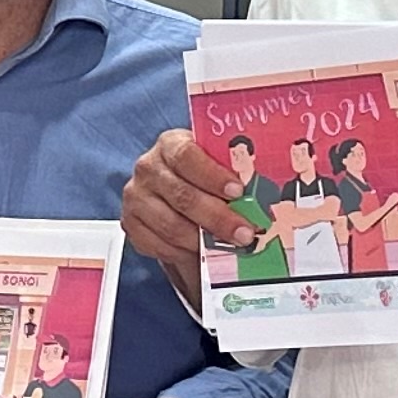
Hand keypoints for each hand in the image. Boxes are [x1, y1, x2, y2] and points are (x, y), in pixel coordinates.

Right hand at [123, 128, 247, 306]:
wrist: (177, 193)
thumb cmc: (204, 177)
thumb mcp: (217, 165)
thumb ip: (234, 171)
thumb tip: (267, 190)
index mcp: (170, 144)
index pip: (187, 156)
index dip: (213, 175)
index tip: (238, 191)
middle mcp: (148, 168)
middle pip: (182, 195)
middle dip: (217, 217)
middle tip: (245, 233)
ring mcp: (136, 197)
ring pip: (171, 225)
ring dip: (204, 240)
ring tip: (230, 246)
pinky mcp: (130, 224)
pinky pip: (158, 244)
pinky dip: (183, 252)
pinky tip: (203, 252)